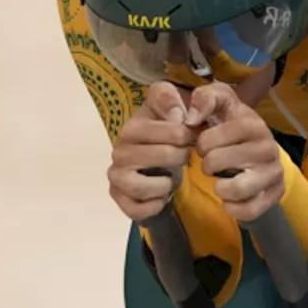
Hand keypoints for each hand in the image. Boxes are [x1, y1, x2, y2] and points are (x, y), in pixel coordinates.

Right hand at [108, 82, 193, 220]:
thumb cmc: (174, 133)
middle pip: (148, 156)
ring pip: (136, 184)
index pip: (148, 128)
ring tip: (173, 178)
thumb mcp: (179, 107)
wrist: (169, 161)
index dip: (177, 132)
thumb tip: (179, 116)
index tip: (190, 135)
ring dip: (163, 183)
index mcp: (133, 127)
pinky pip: (134, 208)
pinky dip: (153, 205)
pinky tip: (163, 196)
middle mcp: (119, 150)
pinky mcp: (120, 197)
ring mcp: (117, 175)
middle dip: (176, 156)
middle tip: (186, 157)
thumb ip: (176, 99)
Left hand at [189, 83, 283, 220]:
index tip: (205, 144)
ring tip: (222, 180)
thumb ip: (204, 98)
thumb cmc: (232, 124)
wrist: (259, 149)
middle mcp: (269, 147)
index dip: (200, 144)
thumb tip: (191, 118)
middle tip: (213, 163)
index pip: (210, 139)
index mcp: (253, 123)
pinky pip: (247, 210)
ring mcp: (274, 172)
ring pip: (235, 189)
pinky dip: (233, 207)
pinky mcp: (276, 194)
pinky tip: (231, 197)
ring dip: (220, 187)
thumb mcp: (220, 102)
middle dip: (207, 164)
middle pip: (217, 163)